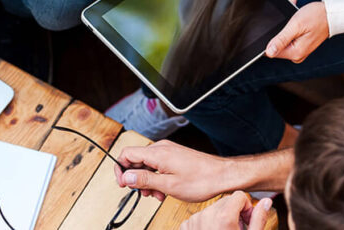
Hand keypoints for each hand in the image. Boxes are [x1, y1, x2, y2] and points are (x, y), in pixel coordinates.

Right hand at [112, 140, 234, 202]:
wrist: (223, 176)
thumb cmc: (201, 180)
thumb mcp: (168, 185)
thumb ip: (145, 179)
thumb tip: (126, 176)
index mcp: (157, 153)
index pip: (127, 154)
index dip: (120, 169)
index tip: (123, 183)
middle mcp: (161, 148)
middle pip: (136, 159)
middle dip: (136, 178)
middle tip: (143, 193)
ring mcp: (169, 151)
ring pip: (147, 164)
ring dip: (148, 180)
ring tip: (157, 195)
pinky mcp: (174, 156)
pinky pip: (158, 165)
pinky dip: (157, 177)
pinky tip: (164, 189)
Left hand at [180, 192, 272, 229]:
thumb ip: (258, 219)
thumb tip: (266, 202)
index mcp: (223, 217)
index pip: (239, 196)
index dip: (247, 207)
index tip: (247, 221)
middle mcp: (206, 216)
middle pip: (225, 201)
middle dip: (234, 212)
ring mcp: (194, 221)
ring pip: (212, 209)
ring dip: (220, 218)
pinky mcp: (186, 227)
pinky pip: (200, 217)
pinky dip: (207, 224)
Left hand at [266, 0, 327, 62]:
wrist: (333, 13)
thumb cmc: (317, 17)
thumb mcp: (295, 26)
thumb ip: (281, 39)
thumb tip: (269, 51)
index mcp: (295, 52)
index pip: (272, 51)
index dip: (270, 38)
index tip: (275, 25)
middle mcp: (298, 53)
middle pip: (277, 42)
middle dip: (279, 26)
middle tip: (285, 13)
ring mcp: (300, 48)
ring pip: (284, 34)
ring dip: (286, 20)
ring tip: (291, 2)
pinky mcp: (302, 42)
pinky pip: (292, 32)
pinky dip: (292, 20)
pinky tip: (293, 0)